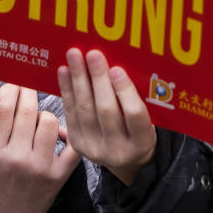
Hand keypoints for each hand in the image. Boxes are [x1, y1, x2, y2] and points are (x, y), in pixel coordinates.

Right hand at [0, 84, 80, 212]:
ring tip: (39, 120)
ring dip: (45, 115)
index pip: (2, 110)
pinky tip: (60, 133)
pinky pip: (72, 144)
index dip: (9, 89)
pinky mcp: (59, 176)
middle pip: (27, 111)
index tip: (13, 82)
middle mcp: (16, 160)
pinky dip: (68, 134)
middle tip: (29, 87)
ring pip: (50, 121)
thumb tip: (5, 95)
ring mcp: (40, 168)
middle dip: (28, 92)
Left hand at [58, 49, 156, 185]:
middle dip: (98, 79)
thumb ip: (136, 98)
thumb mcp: (148, 119)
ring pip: (85, 110)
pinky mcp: (78, 144)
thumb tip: (116, 66)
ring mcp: (95, 149)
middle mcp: (118, 150)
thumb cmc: (138, 129)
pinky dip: (67, 90)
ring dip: (78, 80)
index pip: (134, 114)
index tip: (116, 69)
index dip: (125, 91)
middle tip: (93, 54)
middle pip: (106, 110)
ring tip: (74, 56)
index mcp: (142, 141)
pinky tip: (64, 72)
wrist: (125, 158)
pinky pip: (71, 113)